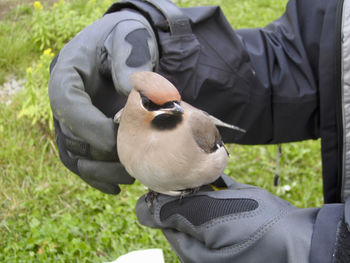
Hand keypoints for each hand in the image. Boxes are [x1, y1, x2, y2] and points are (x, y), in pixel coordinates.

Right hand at [49, 9, 157, 193]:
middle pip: (71, 136)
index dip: (88, 126)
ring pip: (77, 154)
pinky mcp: (88, 132)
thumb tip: (134, 97)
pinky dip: (98, 176)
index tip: (117, 139)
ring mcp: (76, 119)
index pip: (67, 104)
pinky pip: (84, 159)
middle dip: (101, 154)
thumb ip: (131, 62)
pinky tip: (117, 187)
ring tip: (130, 176)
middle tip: (131, 163)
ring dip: (102, 170)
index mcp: (67, 74)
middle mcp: (66, 100)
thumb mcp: (131, 38)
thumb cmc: (127, 38)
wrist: (129, 46)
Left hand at [136, 174, 318, 262]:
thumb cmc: (251, 230)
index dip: (162, 200)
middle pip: (183, 210)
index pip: (165, 222)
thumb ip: (176, 215)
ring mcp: (221, 225)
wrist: (297, 236)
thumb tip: (143, 211)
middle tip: (182, 169)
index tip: (162, 178)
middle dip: (182, 190)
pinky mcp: (236, 212)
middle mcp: (204, 239)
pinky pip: (218, 195)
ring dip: (197, 184)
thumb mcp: (210, 222)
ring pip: (200, 200)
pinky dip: (214, 184)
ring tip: (194, 165)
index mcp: (193, 248)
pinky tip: (212, 171)